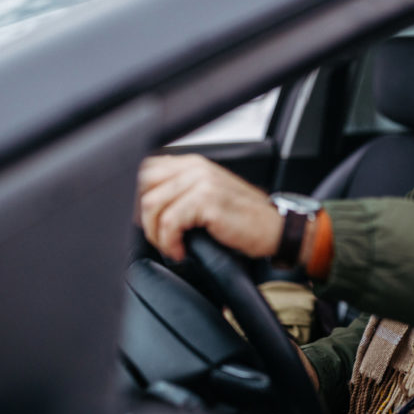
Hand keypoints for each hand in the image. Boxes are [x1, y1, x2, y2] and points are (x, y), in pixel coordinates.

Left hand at [138, 154, 281, 261]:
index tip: (146, 224)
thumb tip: (144, 207)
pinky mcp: (207, 201)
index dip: (137, 200)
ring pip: (151, 206)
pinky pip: (169, 223)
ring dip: (156, 234)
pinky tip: (181, 251)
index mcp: (192, 163)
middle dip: (143, 218)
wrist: (275, 229)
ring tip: (172, 246)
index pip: (145, 172)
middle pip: (142, 186)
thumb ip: (180, 191)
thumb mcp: (208, 195)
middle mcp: (195, 167)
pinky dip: (170, 243)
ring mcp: (201, 182)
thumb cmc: (243, 219)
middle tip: (159, 238)